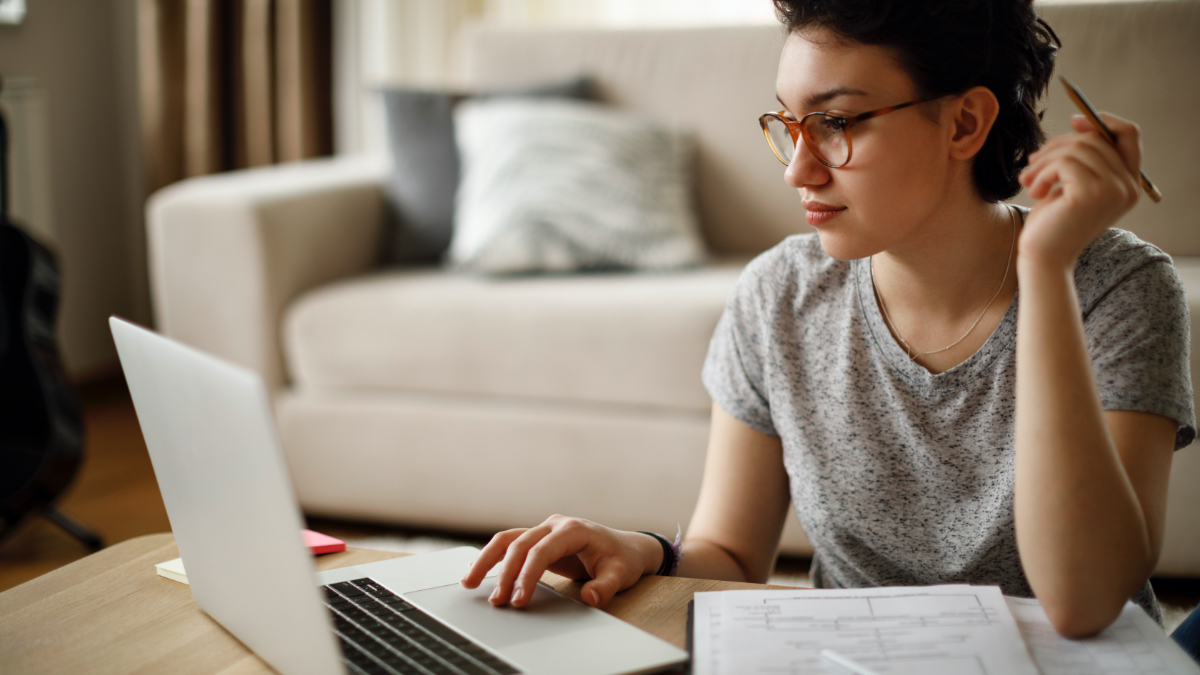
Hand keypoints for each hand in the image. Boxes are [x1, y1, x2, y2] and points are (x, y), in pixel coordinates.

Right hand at [459, 515, 662, 608]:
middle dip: (503, 573)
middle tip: (496, 600)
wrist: (626, 548)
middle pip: (518, 544)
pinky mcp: (539, 539)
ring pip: (508, 540)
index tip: (519, 600)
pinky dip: (493, 557)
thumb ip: (606, 586)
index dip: (527, 575)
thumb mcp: (620, 574)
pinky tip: (476, 570)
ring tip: (469, 582)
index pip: (541, 551)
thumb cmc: (622, 560)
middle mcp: (554, 525)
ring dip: (487, 560)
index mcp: (572, 529)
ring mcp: (544, 530)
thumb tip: (591, 597)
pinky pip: (511, 545)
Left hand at [1017, 112, 1141, 269]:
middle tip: (1032, 163)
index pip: (1129, 135)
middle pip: (1095, 139)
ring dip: (1044, 161)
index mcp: (1129, 184)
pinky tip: (1034, 191)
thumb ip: (1084, 158)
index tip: (1073, 122)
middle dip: (1057, 146)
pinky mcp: (1091, 194)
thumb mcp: (1073, 184)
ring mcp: (1113, 190)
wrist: (1043, 257)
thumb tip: (1082, 122)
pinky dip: (1042, 172)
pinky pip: (1064, 163)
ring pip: (1076, 149)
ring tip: (1028, 180)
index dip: (1102, 122)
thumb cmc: (1054, 222)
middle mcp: (1128, 187)